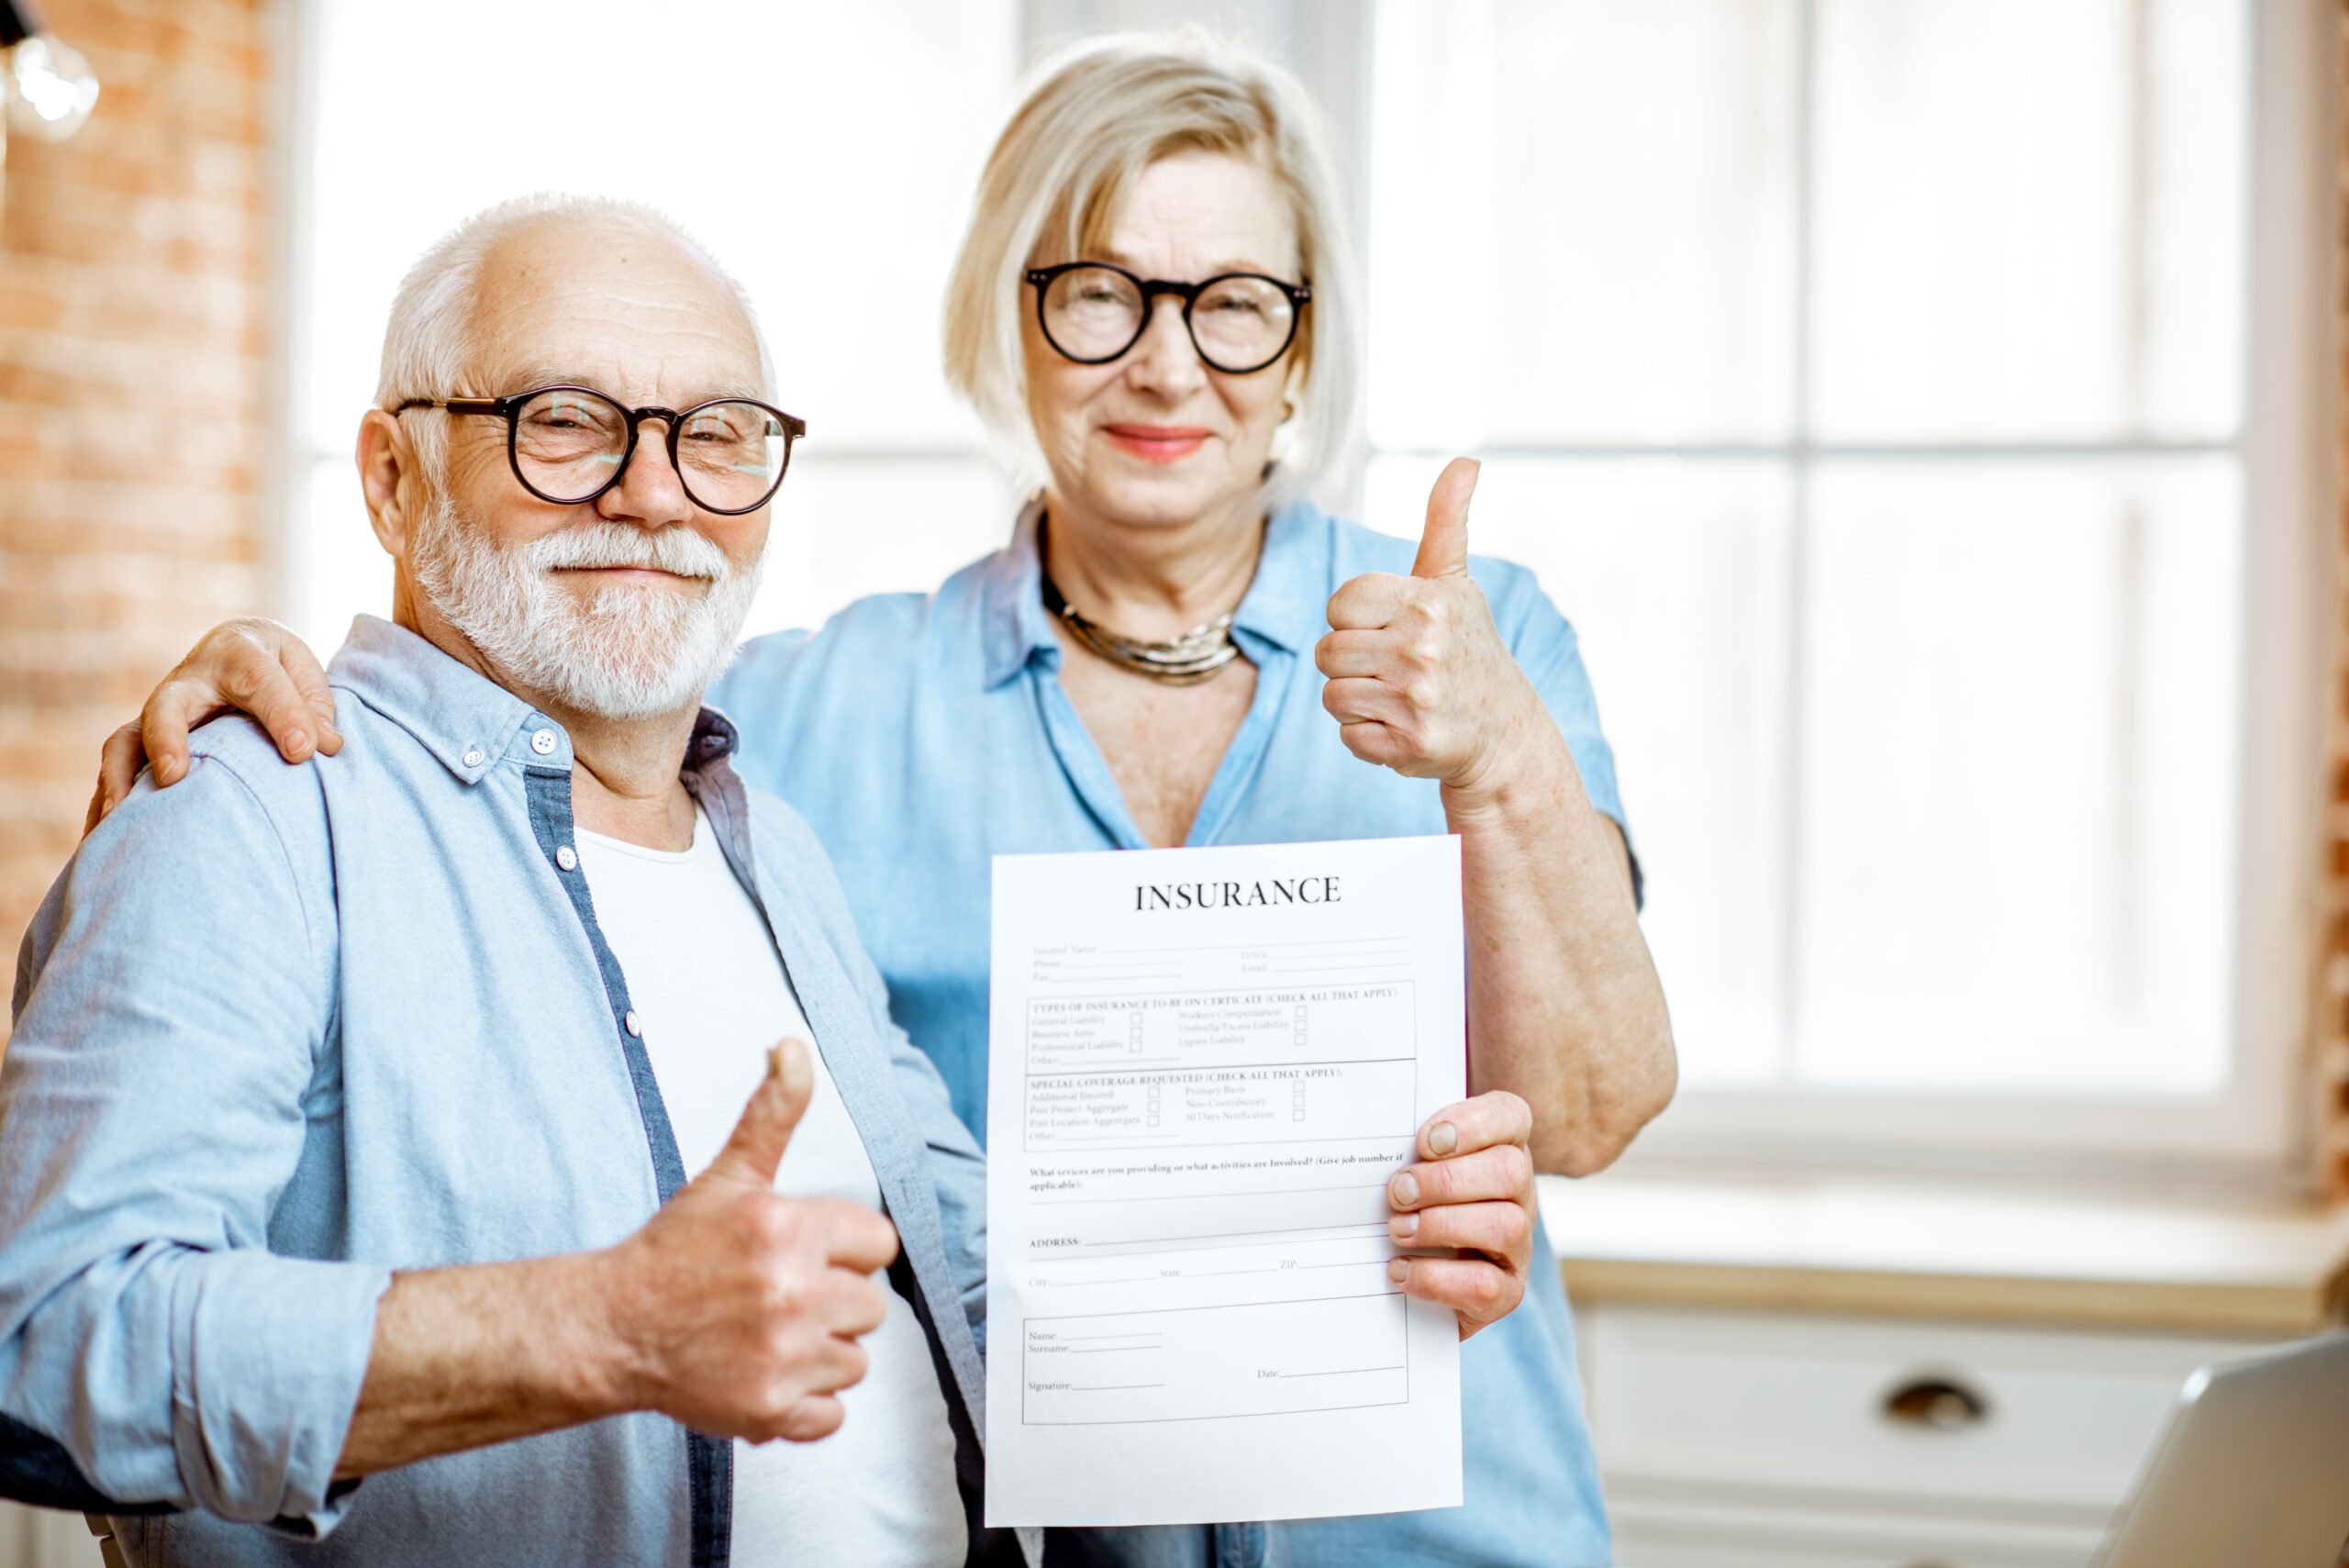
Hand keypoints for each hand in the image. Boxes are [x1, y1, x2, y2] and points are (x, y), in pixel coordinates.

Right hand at [86, 617, 337, 833]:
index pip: (261, 683)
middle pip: (166, 706)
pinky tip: (102, 837)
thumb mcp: (305, 671)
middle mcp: (190, 683)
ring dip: (120, 777)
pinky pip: (118, 770)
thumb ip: (315, 707)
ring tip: (119, 816)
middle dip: (166, 739)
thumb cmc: (280, 666)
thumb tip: (324, 745)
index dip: (284, 716)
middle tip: (173, 776)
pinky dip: (107, 802)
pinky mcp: (146, 740)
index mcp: (240, 656)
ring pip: (128, 740)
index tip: (305, 751)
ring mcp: (161, 713)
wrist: (241, 648)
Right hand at [597, 1039, 900, 1442]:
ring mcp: (782, 1356)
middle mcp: (792, 1292)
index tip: (808, 1255)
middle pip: (871, 1307)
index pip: (879, 1244)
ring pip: (854, 1361)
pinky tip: (766, 1374)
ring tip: (768, 1335)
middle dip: (833, 1303)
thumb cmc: (672, 1253)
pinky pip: (830, 1414)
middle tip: (780, 1297)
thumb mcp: (728, 1175)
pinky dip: (804, 1404)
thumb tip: (793, 1047)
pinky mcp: (769, 1409)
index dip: (846, 1250)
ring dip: (820, 1354)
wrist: (612, 1328)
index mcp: (789, 1230)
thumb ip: (774, 1111)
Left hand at [1316, 458, 1546, 797]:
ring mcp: (1417, 699)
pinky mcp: (1409, 746)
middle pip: (1327, 652)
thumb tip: (1465, 461)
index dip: (1355, 620)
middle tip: (1395, 670)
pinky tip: (1403, 728)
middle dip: (1352, 663)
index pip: (1340, 604)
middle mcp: (1423, 647)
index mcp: (1427, 601)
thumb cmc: (1467, 650)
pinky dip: (1368, 738)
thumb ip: (1447, 521)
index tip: (1390, 630)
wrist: (1504, 735)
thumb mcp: (1456, 583)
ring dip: (1358, 701)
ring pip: (1332, 695)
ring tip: (1399, 699)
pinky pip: (1348, 736)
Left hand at [1385, 1090, 1536, 1340]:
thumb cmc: (1411, 1200)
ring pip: (1506, 1225)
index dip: (1471, 1124)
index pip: (1509, 1115)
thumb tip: (1368, 1134)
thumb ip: (1402, 1141)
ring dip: (1442, 1226)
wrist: (1419, 1276)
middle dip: (1446, 1181)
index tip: (1424, 1142)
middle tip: (1398, 1193)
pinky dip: (1437, 1278)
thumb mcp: (1409, 1161)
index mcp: (1501, 1145)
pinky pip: (1486, 1285)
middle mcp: (1520, 1191)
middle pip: (1510, 1170)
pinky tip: (1400, 1270)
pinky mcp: (1506, 1291)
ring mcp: (1518, 1243)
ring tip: (1398, 1230)